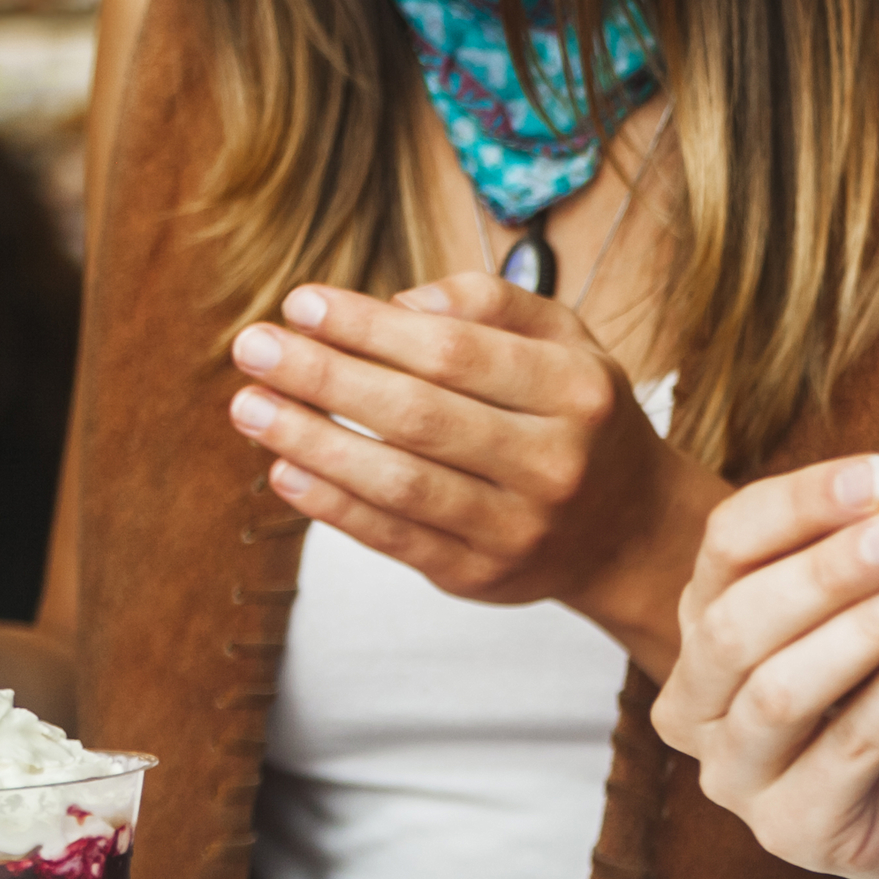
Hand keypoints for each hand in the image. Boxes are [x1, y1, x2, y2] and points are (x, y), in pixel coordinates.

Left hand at [231, 275, 706, 643]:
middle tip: (251, 346)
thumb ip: (490, 304)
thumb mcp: (565, 340)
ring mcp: (519, 525)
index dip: (369, 327)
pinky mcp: (480, 575)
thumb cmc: (577, 414)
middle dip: (324, 376)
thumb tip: (396, 303)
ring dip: (311, 442)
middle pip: (419, 414)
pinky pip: (392, 537)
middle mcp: (555, 459)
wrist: (629, 528)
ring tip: (248, 406)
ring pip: (398, 481)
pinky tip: (284, 470)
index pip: (455, 352)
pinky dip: (331, 504)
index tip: (301, 303)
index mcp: (577, 389)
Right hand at [653, 455, 878, 878]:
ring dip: (871, 625)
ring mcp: (737, 775)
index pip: (728, 543)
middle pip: (736, 620)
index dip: (800, 503)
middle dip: (830, 568)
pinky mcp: (792, 832)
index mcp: (715, 618)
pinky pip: (841, 752)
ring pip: (778, 691)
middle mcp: (702, 698)